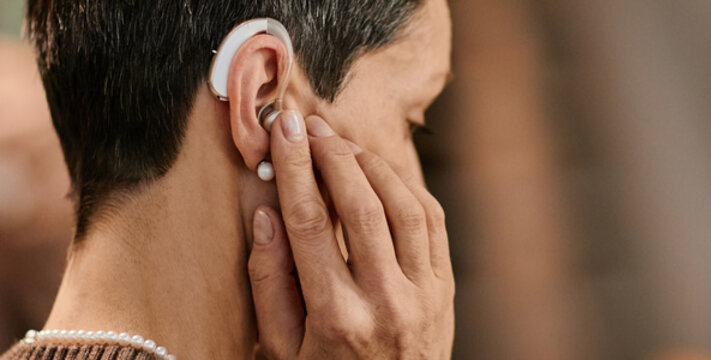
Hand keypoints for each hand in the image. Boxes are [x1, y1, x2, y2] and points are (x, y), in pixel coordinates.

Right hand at [247, 110, 454, 358]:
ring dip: (371, 164)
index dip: (294, 168)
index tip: (281, 131)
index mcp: (336, 318)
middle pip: (361, 206)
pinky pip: (432, 223)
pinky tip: (380, 172)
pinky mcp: (445, 291)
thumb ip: (268, 282)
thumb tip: (265, 212)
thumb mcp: (280, 348)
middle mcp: (386, 303)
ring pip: (404, 207)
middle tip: (309, 125)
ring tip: (340, 144)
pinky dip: (407, 188)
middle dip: (332, 155)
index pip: (311, 223)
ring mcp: (424, 296)